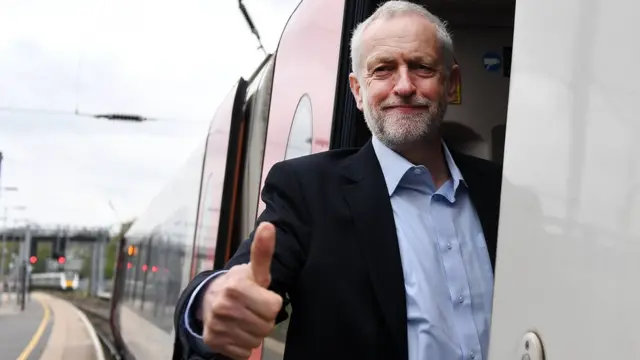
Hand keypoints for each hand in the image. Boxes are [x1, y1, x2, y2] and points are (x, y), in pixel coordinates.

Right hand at [201, 222, 282, 358]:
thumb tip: (268, 226)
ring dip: (254, 332)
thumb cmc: (240, 284)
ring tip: (244, 318)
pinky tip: (236, 330)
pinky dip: (242, 344)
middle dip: (263, 319)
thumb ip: (263, 251)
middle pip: (266, 326)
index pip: (273, 307)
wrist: (209, 298)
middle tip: (253, 308)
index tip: (261, 296)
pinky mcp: (213, 341)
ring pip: (255, 341)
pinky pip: (243, 352)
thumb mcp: (254, 269)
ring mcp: (217, 325)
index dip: (271, 302)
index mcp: (236, 287)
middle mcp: (223, 306)